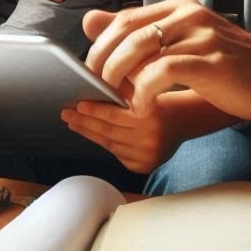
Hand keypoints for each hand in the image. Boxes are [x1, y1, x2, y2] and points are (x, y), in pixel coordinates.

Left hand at [61, 84, 184, 172]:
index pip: (115, 115)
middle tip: (66, 113)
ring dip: (89, 133)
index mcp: (151, 116)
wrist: (183, 120)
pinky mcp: (144, 166)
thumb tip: (92, 83)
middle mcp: (150, 138)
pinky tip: (92, 134)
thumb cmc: (159, 99)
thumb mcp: (146, 89)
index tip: (77, 104)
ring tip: (74, 123)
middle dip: (84, 122)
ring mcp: (147, 155)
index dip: (94, 110)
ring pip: (110, 145)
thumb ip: (123, 88)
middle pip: (108, 132)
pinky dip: (104, 144)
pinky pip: (117, 155)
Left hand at [82, 0, 250, 121]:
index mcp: (179, 8)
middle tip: (95, 89)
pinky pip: (164, 71)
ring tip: (114, 100)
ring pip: (141, 50)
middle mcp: (189, 14)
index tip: (90, 72)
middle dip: (102, 62)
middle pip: (127, 32)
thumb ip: (140, 33)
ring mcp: (202, 35)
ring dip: (118, 78)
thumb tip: (88, 22)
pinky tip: (140, 107)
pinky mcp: (212, 61)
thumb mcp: (181, 42)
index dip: (101, 46)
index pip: (124, 19)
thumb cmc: (225, 64)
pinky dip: (144, 90)